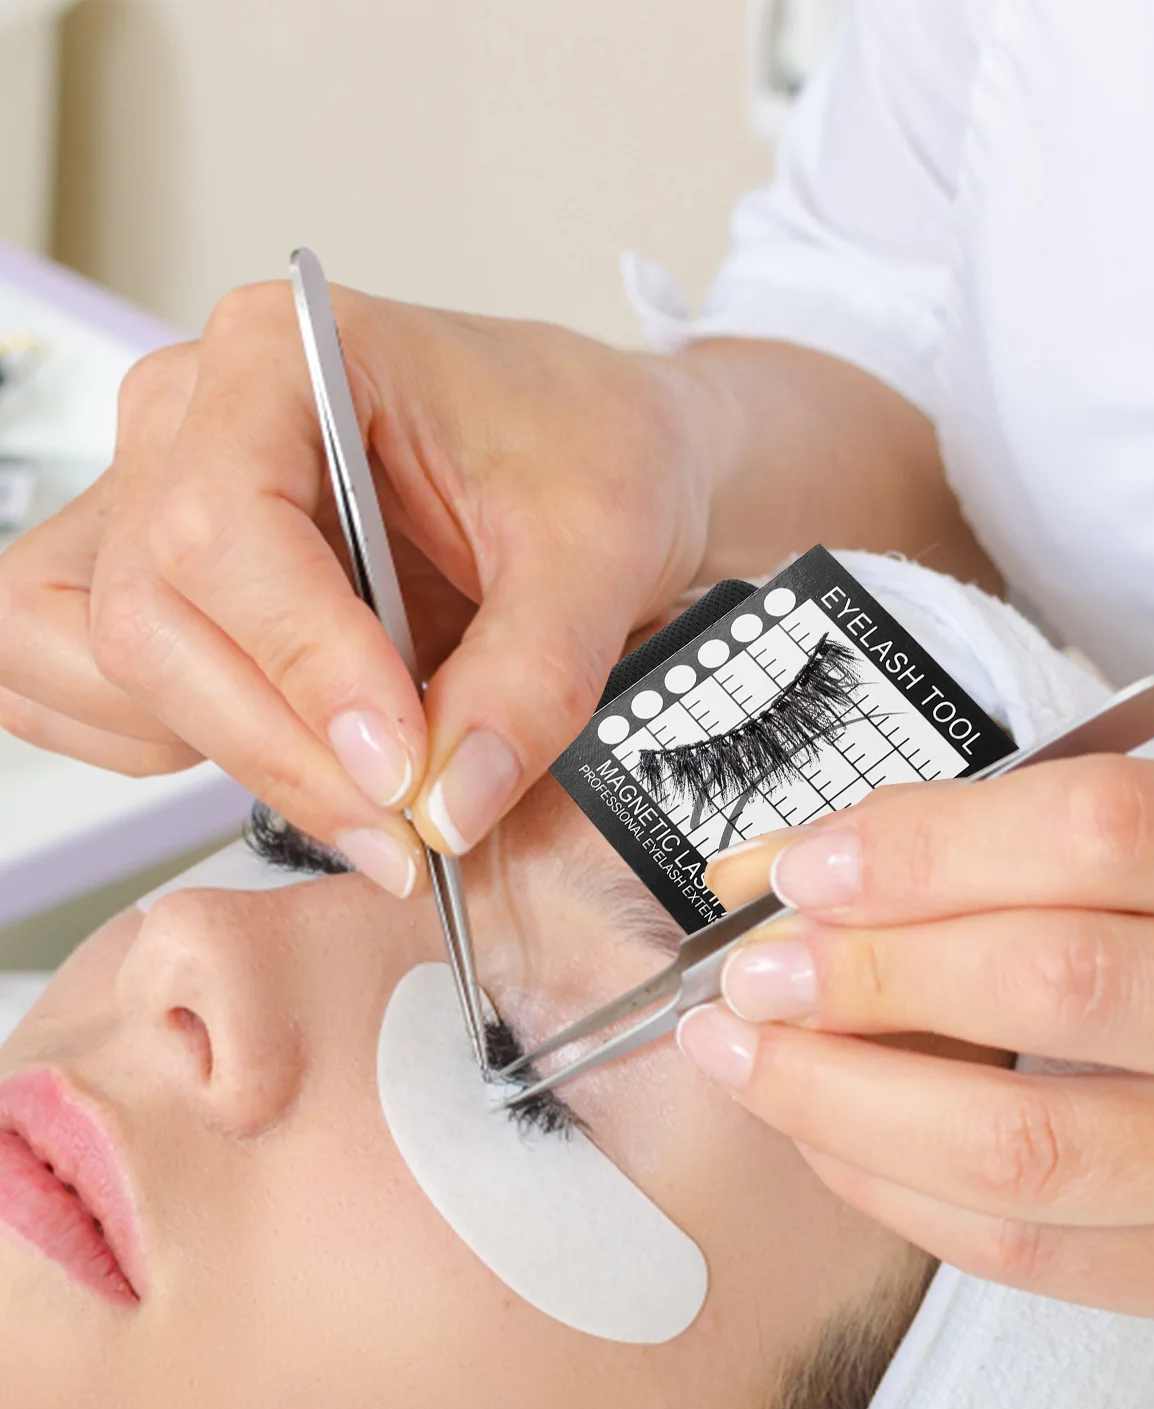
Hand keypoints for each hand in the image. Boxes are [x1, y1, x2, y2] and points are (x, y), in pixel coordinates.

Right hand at [0, 284, 724, 893]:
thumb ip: (533, 676)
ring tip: (359, 787)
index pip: (223, 527)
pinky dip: (162, 744)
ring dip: (215, 751)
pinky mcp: (158, 574)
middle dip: (278, 749)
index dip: (304, 668)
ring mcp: (155, 495)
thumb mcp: (603, 549)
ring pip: (88, 655)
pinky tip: (293, 754)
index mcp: (284, 355)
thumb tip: (448, 804)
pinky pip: (71, 676)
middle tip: (405, 829)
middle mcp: (190, 417)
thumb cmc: (587, 446)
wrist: (595, 448)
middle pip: (148, 615)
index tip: (401, 765)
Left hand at [680, 756, 1153, 1332]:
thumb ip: (993, 844)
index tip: (804, 867)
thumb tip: (777, 871)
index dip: (929, 846)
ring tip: (748, 1053)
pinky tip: (826, 1136)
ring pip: (1029, 1145)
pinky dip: (892, 1186)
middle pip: (1065, 984)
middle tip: (754, 970)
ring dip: (846, 1098)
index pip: (1106, 829)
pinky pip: (1028, 1250)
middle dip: (868, 973)